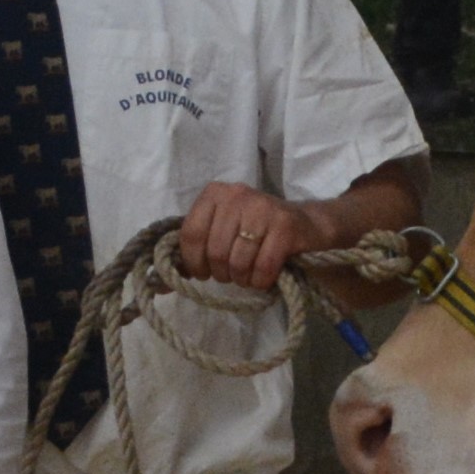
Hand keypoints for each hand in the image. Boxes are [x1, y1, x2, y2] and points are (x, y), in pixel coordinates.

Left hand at [177, 180, 321, 292]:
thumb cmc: (257, 231)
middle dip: (222, 273)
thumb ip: (197, 245)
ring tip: (248, 276)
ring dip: (242, 279)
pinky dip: (261, 281)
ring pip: (238, 261)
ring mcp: (263, 208)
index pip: (191, 233)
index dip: (193, 261)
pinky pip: (263, 267)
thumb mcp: (224, 229)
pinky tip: (264, 278)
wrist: (306, 225)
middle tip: (232, 275)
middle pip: (215, 251)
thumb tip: (167, 278)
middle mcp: (237, 195)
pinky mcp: (285, 226)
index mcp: (216, 193)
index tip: (202, 273)